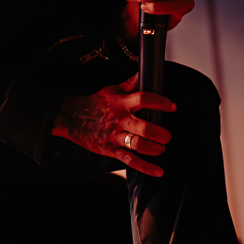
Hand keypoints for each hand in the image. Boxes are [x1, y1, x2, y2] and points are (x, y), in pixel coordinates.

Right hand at [51, 73, 173, 176]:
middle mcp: (120, 120)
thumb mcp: (112, 90)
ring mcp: (115, 136)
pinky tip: (158, 171)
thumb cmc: (94, 103)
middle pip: (144, 127)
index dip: (160, 102)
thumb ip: (130, 83)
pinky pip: (130, 160)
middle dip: (160, 134)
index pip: (144, 99)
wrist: (72, 117)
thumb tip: (143, 73)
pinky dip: (145, 167)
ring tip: (161, 148)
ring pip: (138, 145)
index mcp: (122, 103)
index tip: (172, 106)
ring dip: (154, 149)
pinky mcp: (111, 150)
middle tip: (167, 136)